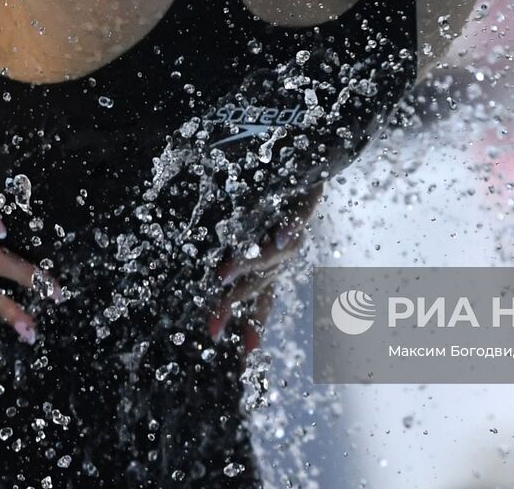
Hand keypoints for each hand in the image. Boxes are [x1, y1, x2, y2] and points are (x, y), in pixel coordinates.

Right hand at [208, 183, 325, 353]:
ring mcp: (292, 230)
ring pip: (270, 254)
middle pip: (256, 285)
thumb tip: (205, 276)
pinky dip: (290, 228)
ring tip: (222, 275)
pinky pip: (298, 215)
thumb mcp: (246, 230)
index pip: (261, 300)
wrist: (309, 158)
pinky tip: (283, 237)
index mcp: (270, 262)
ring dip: (247, 265)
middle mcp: (282, 253)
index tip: (246, 355)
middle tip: (212, 327)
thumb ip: (229, 255)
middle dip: (232, 305)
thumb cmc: (274, 198)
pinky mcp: (304, 200)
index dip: (253, 326)